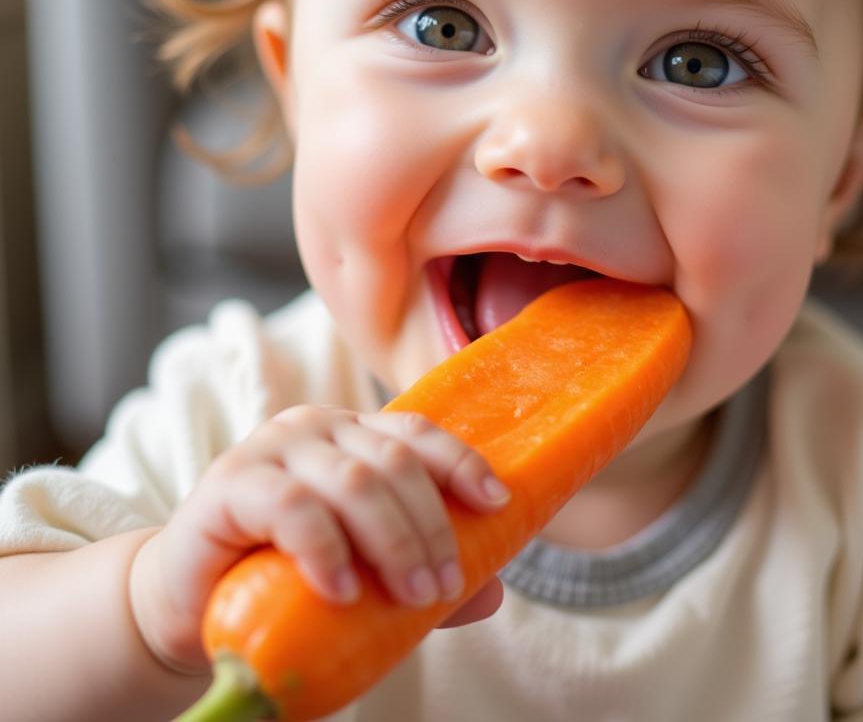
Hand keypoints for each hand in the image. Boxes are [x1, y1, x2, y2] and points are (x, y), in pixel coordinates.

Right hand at [129, 405, 509, 672]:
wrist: (193, 604)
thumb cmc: (285, 580)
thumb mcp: (364, 575)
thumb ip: (418, 574)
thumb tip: (493, 594)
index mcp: (352, 436)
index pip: (416, 434)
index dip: (460, 463)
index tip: (498, 503)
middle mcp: (316, 428)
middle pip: (393, 462)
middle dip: (430, 524)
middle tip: (444, 585)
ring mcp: (272, 448)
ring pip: (353, 481)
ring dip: (392, 541)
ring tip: (411, 597)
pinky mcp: (230, 482)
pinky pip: (291, 506)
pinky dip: (326, 550)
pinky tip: (342, 591)